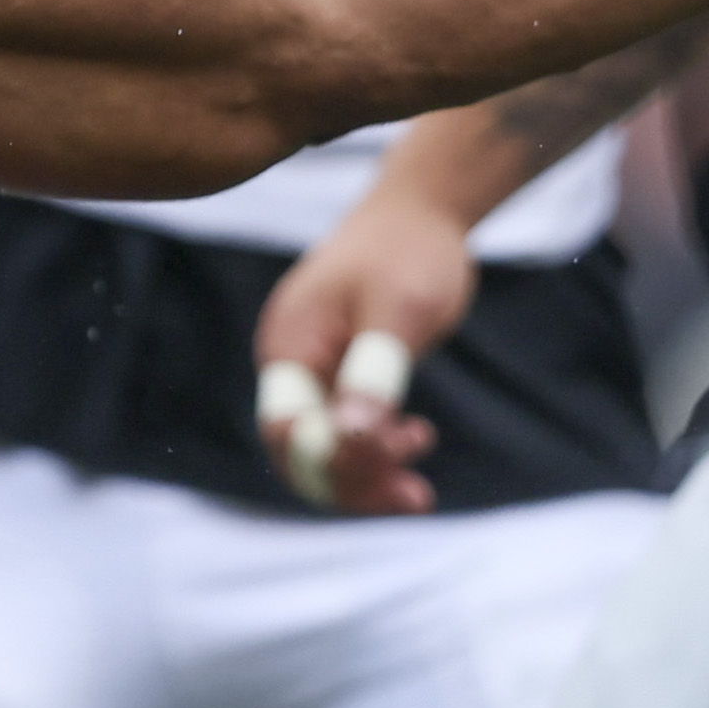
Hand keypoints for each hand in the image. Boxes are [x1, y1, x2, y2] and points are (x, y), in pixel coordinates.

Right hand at [253, 184, 475, 513]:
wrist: (420, 210)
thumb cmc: (411, 251)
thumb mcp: (402, 311)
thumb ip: (373, 374)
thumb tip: (349, 438)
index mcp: (290, 346)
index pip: (288, 431)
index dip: (335, 460)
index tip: (400, 454)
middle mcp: (289, 363)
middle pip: (298, 452)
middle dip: (353, 482)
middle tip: (417, 496)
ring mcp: (310, 369)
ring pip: (321, 448)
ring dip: (367, 474)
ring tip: (420, 490)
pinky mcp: (335, 372)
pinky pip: (340, 429)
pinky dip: (374, 449)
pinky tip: (417, 441)